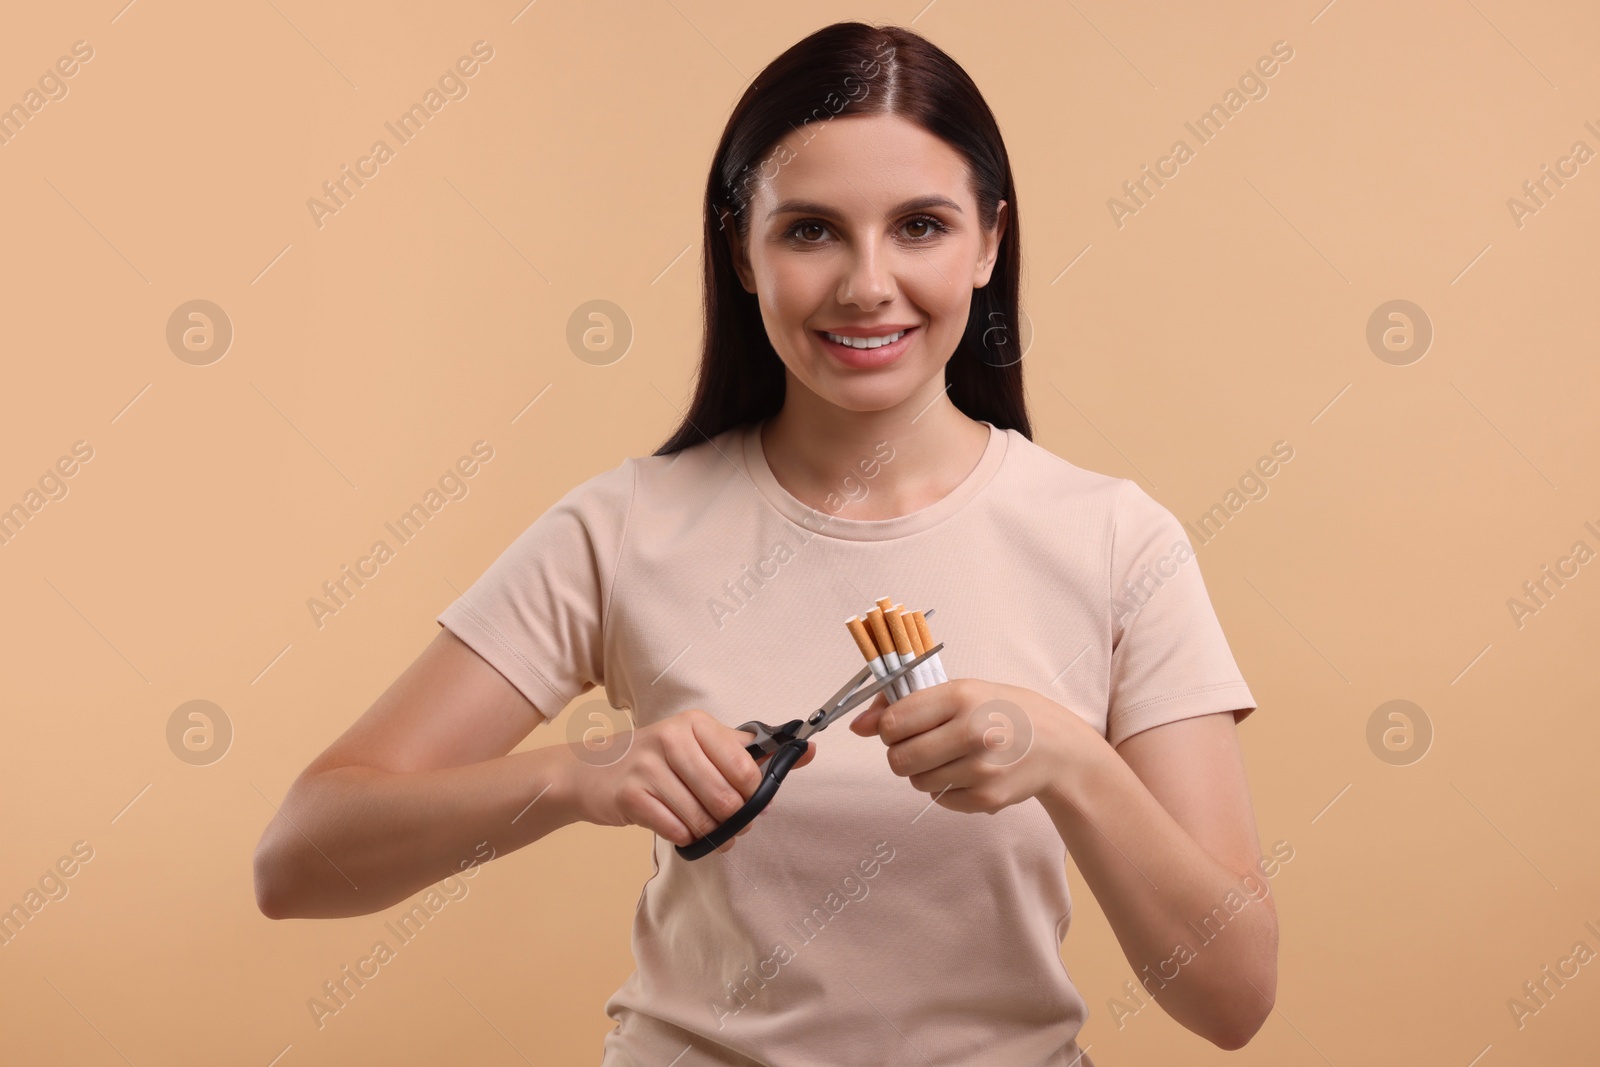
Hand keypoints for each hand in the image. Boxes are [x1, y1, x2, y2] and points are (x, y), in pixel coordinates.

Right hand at [569, 708, 816, 851]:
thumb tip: (808, 751)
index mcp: (696, 724)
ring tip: (704, 828)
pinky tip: (677, 827)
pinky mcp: (630, 795)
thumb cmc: (658, 760)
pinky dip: (683, 836)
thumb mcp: (702, 745)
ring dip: (709, 833)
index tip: (748, 799)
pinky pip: (675, 829)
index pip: (745, 768)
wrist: (593, 771)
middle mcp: (671, 738)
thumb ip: (753, 751)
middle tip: (728, 823)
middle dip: (732, 820)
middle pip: (726, 798)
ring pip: (701, 818)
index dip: (753, 793)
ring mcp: (648, 766)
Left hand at [848, 677, 1100, 814]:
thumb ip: (906, 704)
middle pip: (898, 759)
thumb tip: (857, 726)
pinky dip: (945, 789)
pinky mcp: (987, 797)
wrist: (1058, 746)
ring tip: (951, 756)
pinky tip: (968, 772)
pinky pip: (939, 799)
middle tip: (923, 745)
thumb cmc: (1003, 711)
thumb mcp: (960, 691)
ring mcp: (981, 768)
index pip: (893, 722)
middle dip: (902, 754)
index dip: (888, 728)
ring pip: (916, 781)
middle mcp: (972, 731)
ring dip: (924, 771)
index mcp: (961, 696)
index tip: (900, 727)